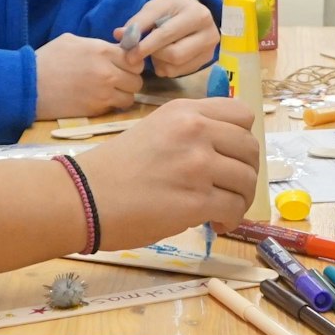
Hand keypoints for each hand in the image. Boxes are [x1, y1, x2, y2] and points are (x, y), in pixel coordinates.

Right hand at [34, 33, 142, 118]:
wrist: (29, 86)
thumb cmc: (47, 59)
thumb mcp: (72, 41)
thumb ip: (98, 45)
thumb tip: (114, 49)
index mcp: (102, 51)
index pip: (134, 57)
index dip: (131, 61)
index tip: (123, 64)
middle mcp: (108, 72)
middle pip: (137, 79)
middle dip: (129, 78)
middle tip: (118, 79)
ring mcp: (104, 93)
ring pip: (131, 96)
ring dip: (124, 94)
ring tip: (111, 91)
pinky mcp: (96, 110)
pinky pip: (116, 108)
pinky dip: (113, 105)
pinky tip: (101, 100)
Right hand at [79, 96, 259, 245]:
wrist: (84, 197)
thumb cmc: (114, 168)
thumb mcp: (155, 129)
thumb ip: (190, 132)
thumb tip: (225, 154)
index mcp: (184, 111)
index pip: (242, 114)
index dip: (242, 138)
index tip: (232, 156)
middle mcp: (195, 131)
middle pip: (250, 149)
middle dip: (246, 172)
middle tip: (231, 188)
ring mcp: (197, 165)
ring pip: (247, 180)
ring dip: (240, 199)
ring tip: (222, 209)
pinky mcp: (196, 200)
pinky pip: (235, 208)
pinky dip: (231, 219)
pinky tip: (215, 223)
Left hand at [115, 0, 219, 77]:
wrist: (192, 10)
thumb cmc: (172, 8)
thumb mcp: (154, 7)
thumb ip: (137, 22)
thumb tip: (119, 36)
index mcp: (197, 14)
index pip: (167, 34)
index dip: (145, 45)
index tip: (128, 53)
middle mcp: (209, 33)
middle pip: (174, 54)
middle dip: (153, 54)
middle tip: (139, 53)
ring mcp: (210, 49)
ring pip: (176, 66)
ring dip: (158, 62)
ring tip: (154, 50)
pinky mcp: (206, 61)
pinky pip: (179, 72)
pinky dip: (165, 67)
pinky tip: (163, 56)